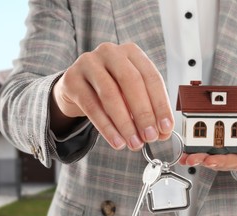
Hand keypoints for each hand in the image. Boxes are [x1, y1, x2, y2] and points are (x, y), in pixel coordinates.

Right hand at [50, 42, 173, 150]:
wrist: (76, 87)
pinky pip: (91, 106)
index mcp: (131, 52)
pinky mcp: (72, 79)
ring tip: (133, 143)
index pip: (151, 77)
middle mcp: (110, 52)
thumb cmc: (109, 89)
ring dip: (124, 123)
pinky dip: (106, 127)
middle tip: (150, 137)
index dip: (160, 104)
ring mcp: (88, 63)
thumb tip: (162, 133)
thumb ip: (147, 110)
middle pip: (131, 82)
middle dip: (143, 113)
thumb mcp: (130, 95)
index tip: (165, 128)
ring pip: (110, 94)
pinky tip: (116, 140)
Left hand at [180, 113, 236, 170]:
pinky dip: (193, 155)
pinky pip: (204, 154)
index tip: (211, 160)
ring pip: (209, 160)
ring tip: (186, 158)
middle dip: (204, 161)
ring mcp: (224, 156)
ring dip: (196, 159)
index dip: (222, 161)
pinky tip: (184, 156)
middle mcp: (234, 159)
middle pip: (218, 163)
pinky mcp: (215, 152)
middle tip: (192, 160)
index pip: (235, 161)